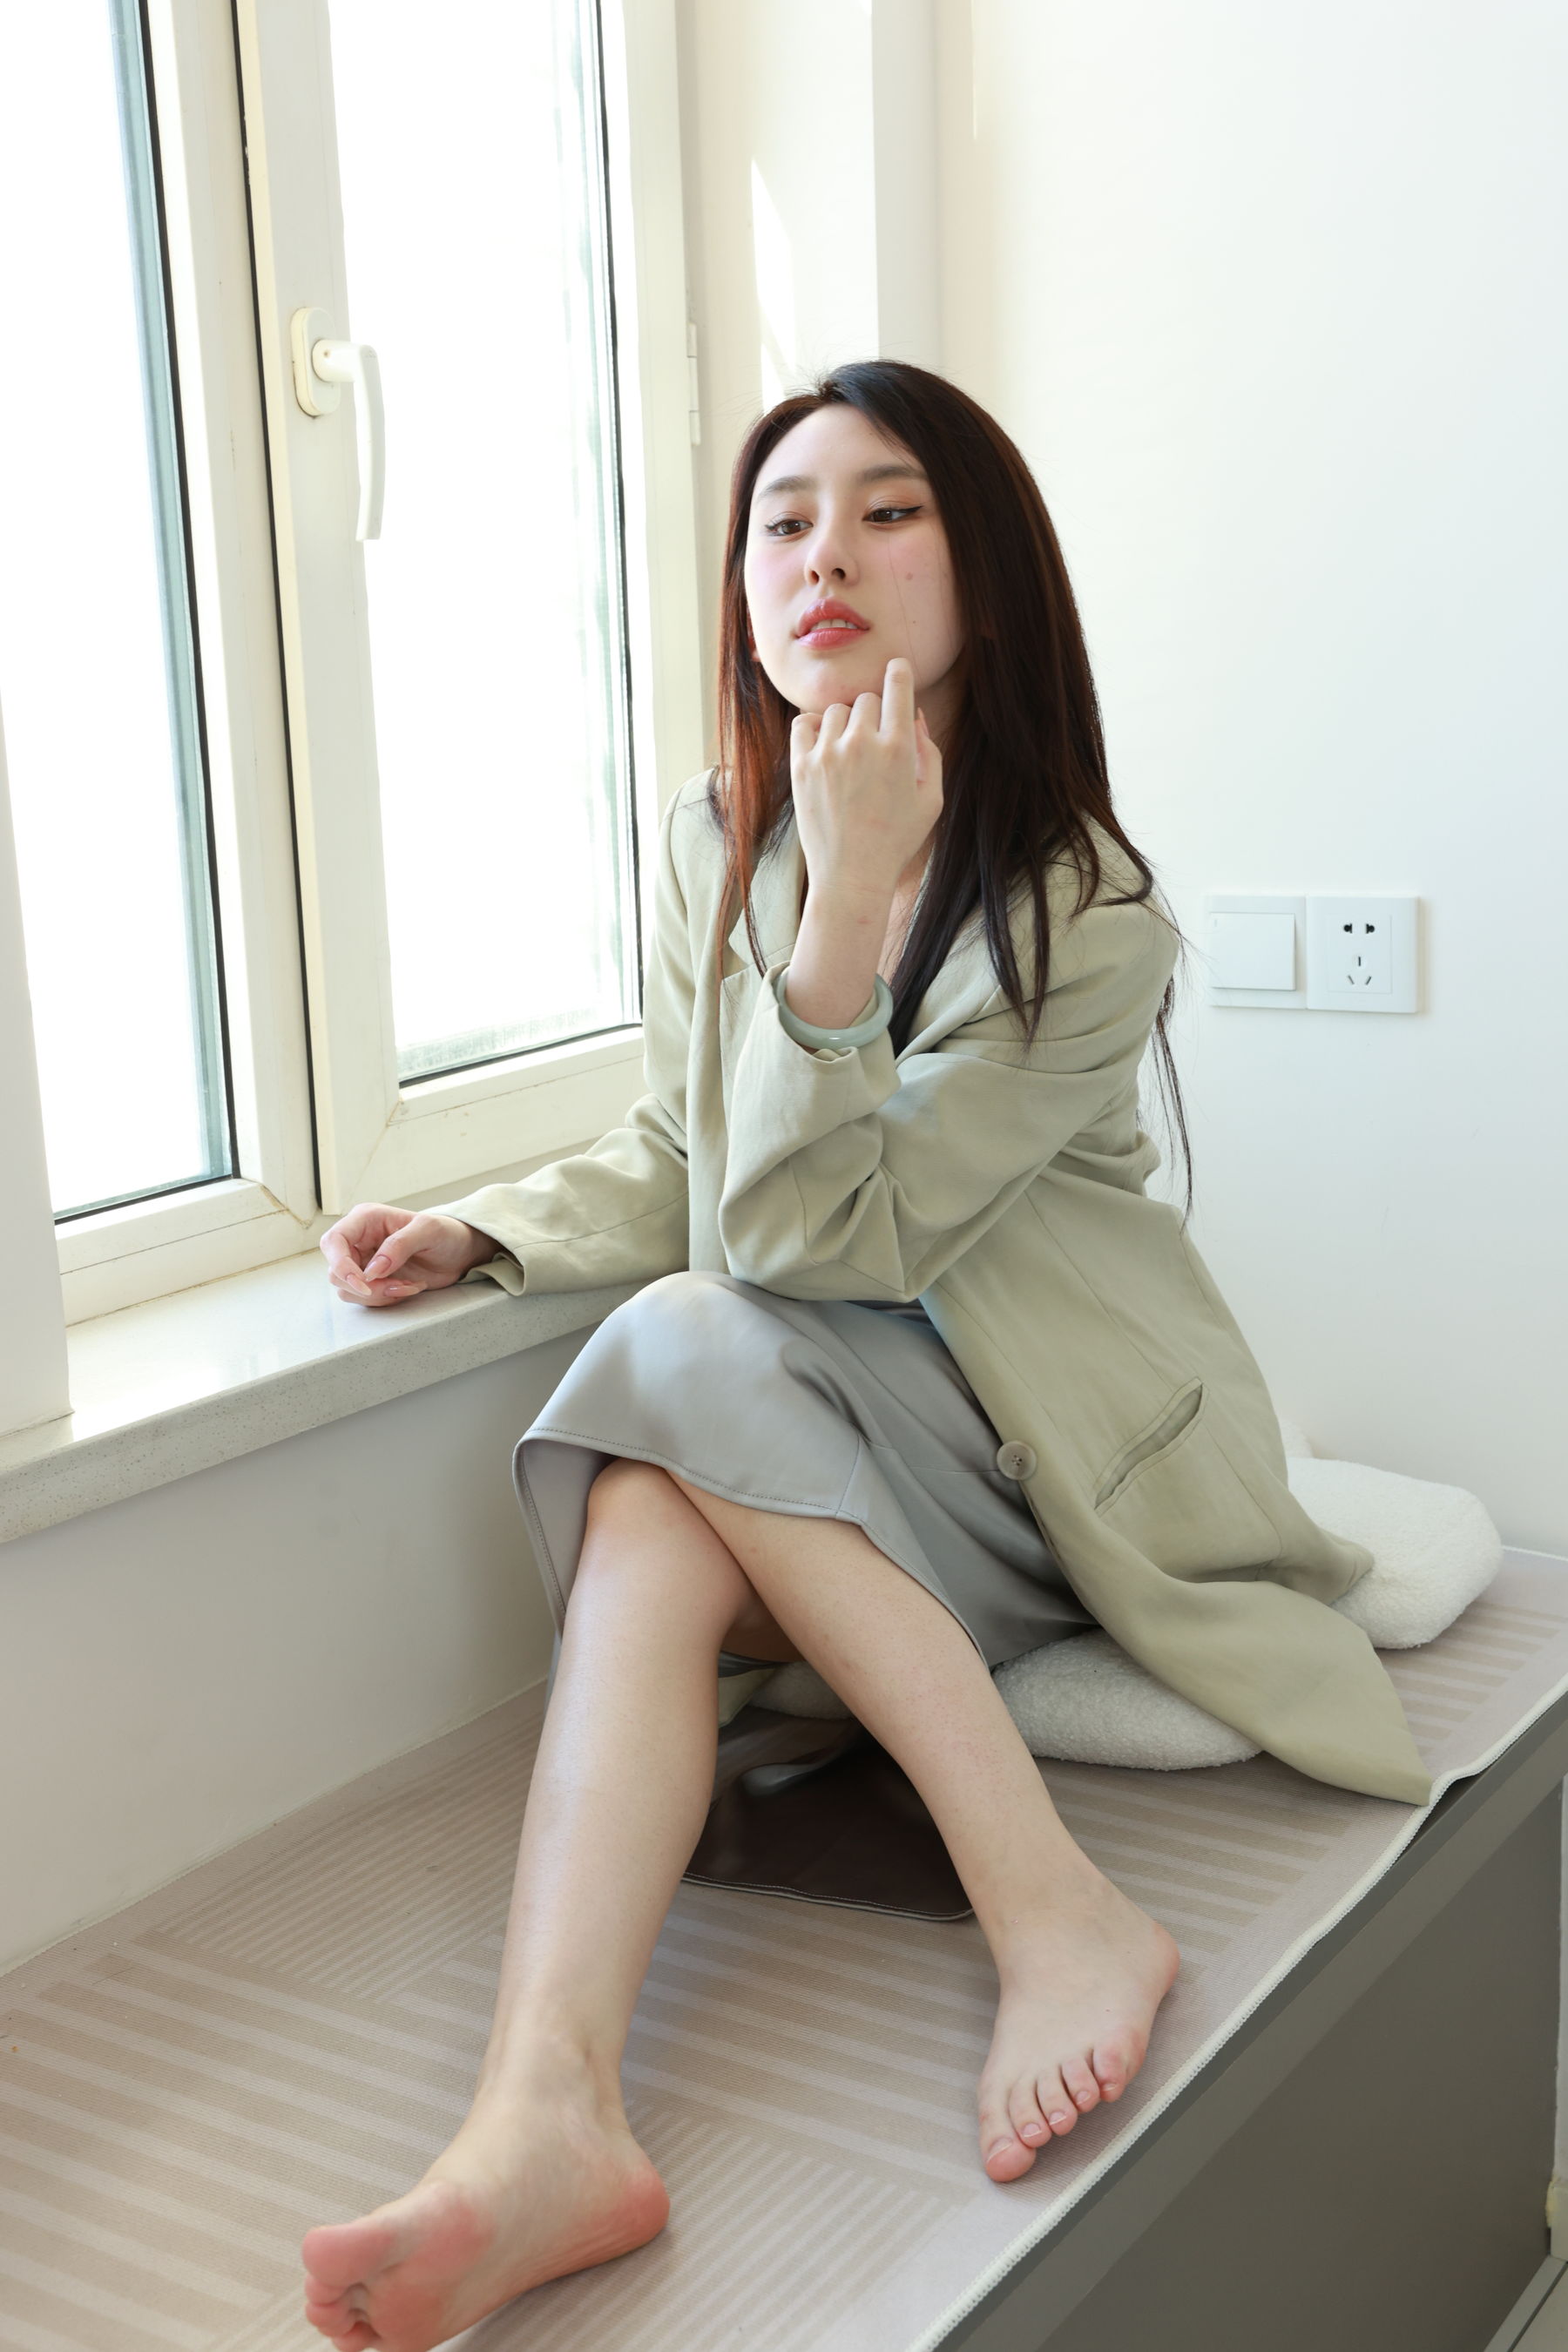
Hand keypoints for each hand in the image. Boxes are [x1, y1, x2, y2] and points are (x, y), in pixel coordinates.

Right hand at [319, 1204, 496, 1305]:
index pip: (333, 1241)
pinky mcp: (371, 1281)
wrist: (459, 1253)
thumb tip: (373, 1269)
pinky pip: (363, 1298)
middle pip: (336, 1272)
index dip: (341, 1265)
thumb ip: (400, 1245)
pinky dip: (384, 1299)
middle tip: (399, 1285)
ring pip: (347, 1289)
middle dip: (366, 1287)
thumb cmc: (446, 1233)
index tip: (364, 1283)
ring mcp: (363, 1262)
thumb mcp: (429, 1231)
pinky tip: (407, 1288)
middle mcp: (359, 1240)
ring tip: (408, 1285)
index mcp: (365, 1219)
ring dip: (378, 1295)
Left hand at [789, 656, 943, 904]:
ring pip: (836, 711)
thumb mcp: (930, 799)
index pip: (897, 683)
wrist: (852, 875)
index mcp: (897, 748)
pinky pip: (804, 723)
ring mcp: (827, 753)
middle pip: (867, 700)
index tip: (897, 672)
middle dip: (874, 716)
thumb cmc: (897, 839)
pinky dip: (814, 728)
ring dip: (845, 725)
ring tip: (850, 756)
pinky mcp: (800, 766)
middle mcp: (861, 743)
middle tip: (875, 747)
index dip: (899, 672)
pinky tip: (825, 747)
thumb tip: (914, 714)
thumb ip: (927, 751)